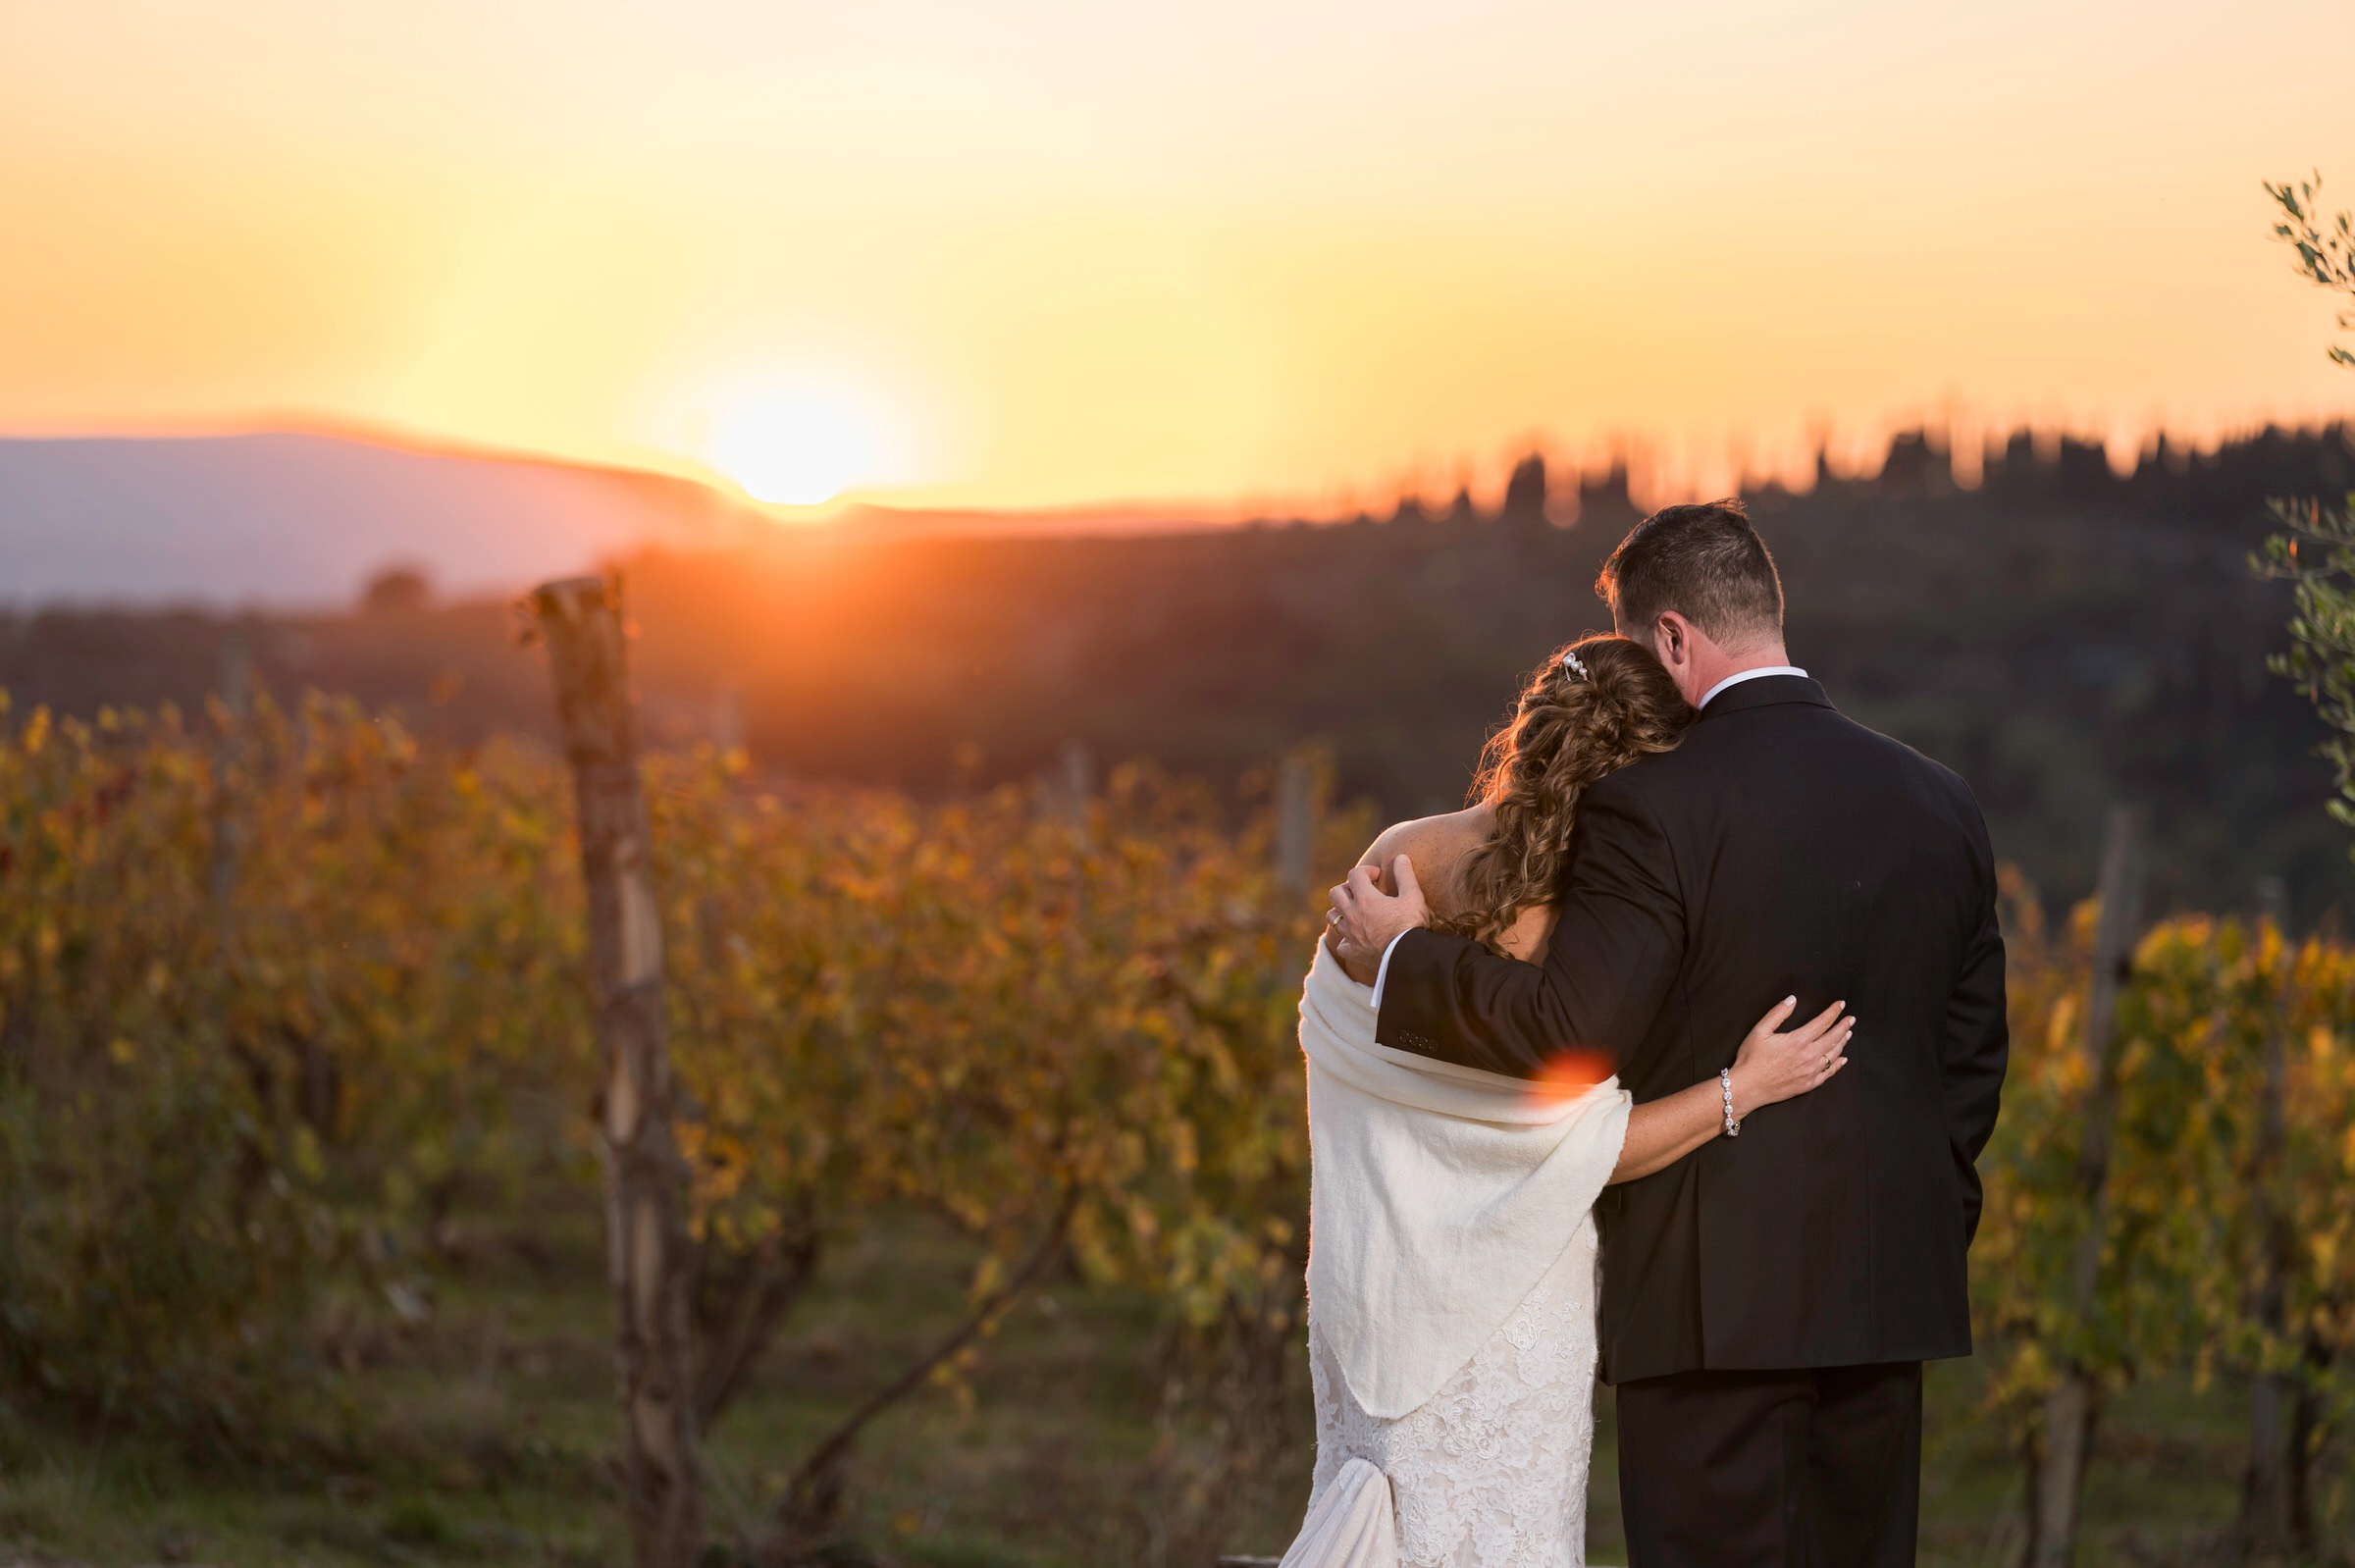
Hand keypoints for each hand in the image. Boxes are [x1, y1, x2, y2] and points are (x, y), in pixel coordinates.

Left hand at [1326, 856, 1430, 985]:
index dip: (1366, 870)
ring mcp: (1350, 934)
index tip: (1378, 876)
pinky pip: (1341, 944)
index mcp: (1365, 899)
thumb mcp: (1413, 897)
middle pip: (1335, 893)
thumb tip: (1401, 858)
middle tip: (1362, 891)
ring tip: (1355, 911)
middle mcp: (1352, 915)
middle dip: (1347, 888)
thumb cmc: (1411, 926)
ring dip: (1340, 910)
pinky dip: (1346, 940)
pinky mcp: (1353, 952)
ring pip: (1332, 916)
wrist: (1409, 959)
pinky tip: (1357, 939)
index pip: (1355, 874)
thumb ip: (1405, 875)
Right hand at [1725, 997, 1852, 1118]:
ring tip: (1847, 1034)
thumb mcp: (1760, 1031)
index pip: (1822, 1022)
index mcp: (1798, 1041)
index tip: (1841, 1004)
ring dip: (1842, 1042)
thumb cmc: (1751, 1059)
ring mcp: (1811, 1072)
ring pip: (1833, 1055)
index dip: (1833, 1012)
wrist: (1748, 1087)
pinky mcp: (1809, 1084)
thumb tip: (1792, 999)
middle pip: (1833, 1038)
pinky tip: (1842, 1059)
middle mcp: (1809, 1056)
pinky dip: (1838, 1064)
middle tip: (1851, 1019)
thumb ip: (1778, 1013)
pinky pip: (1829, 1073)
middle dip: (1844, 1026)